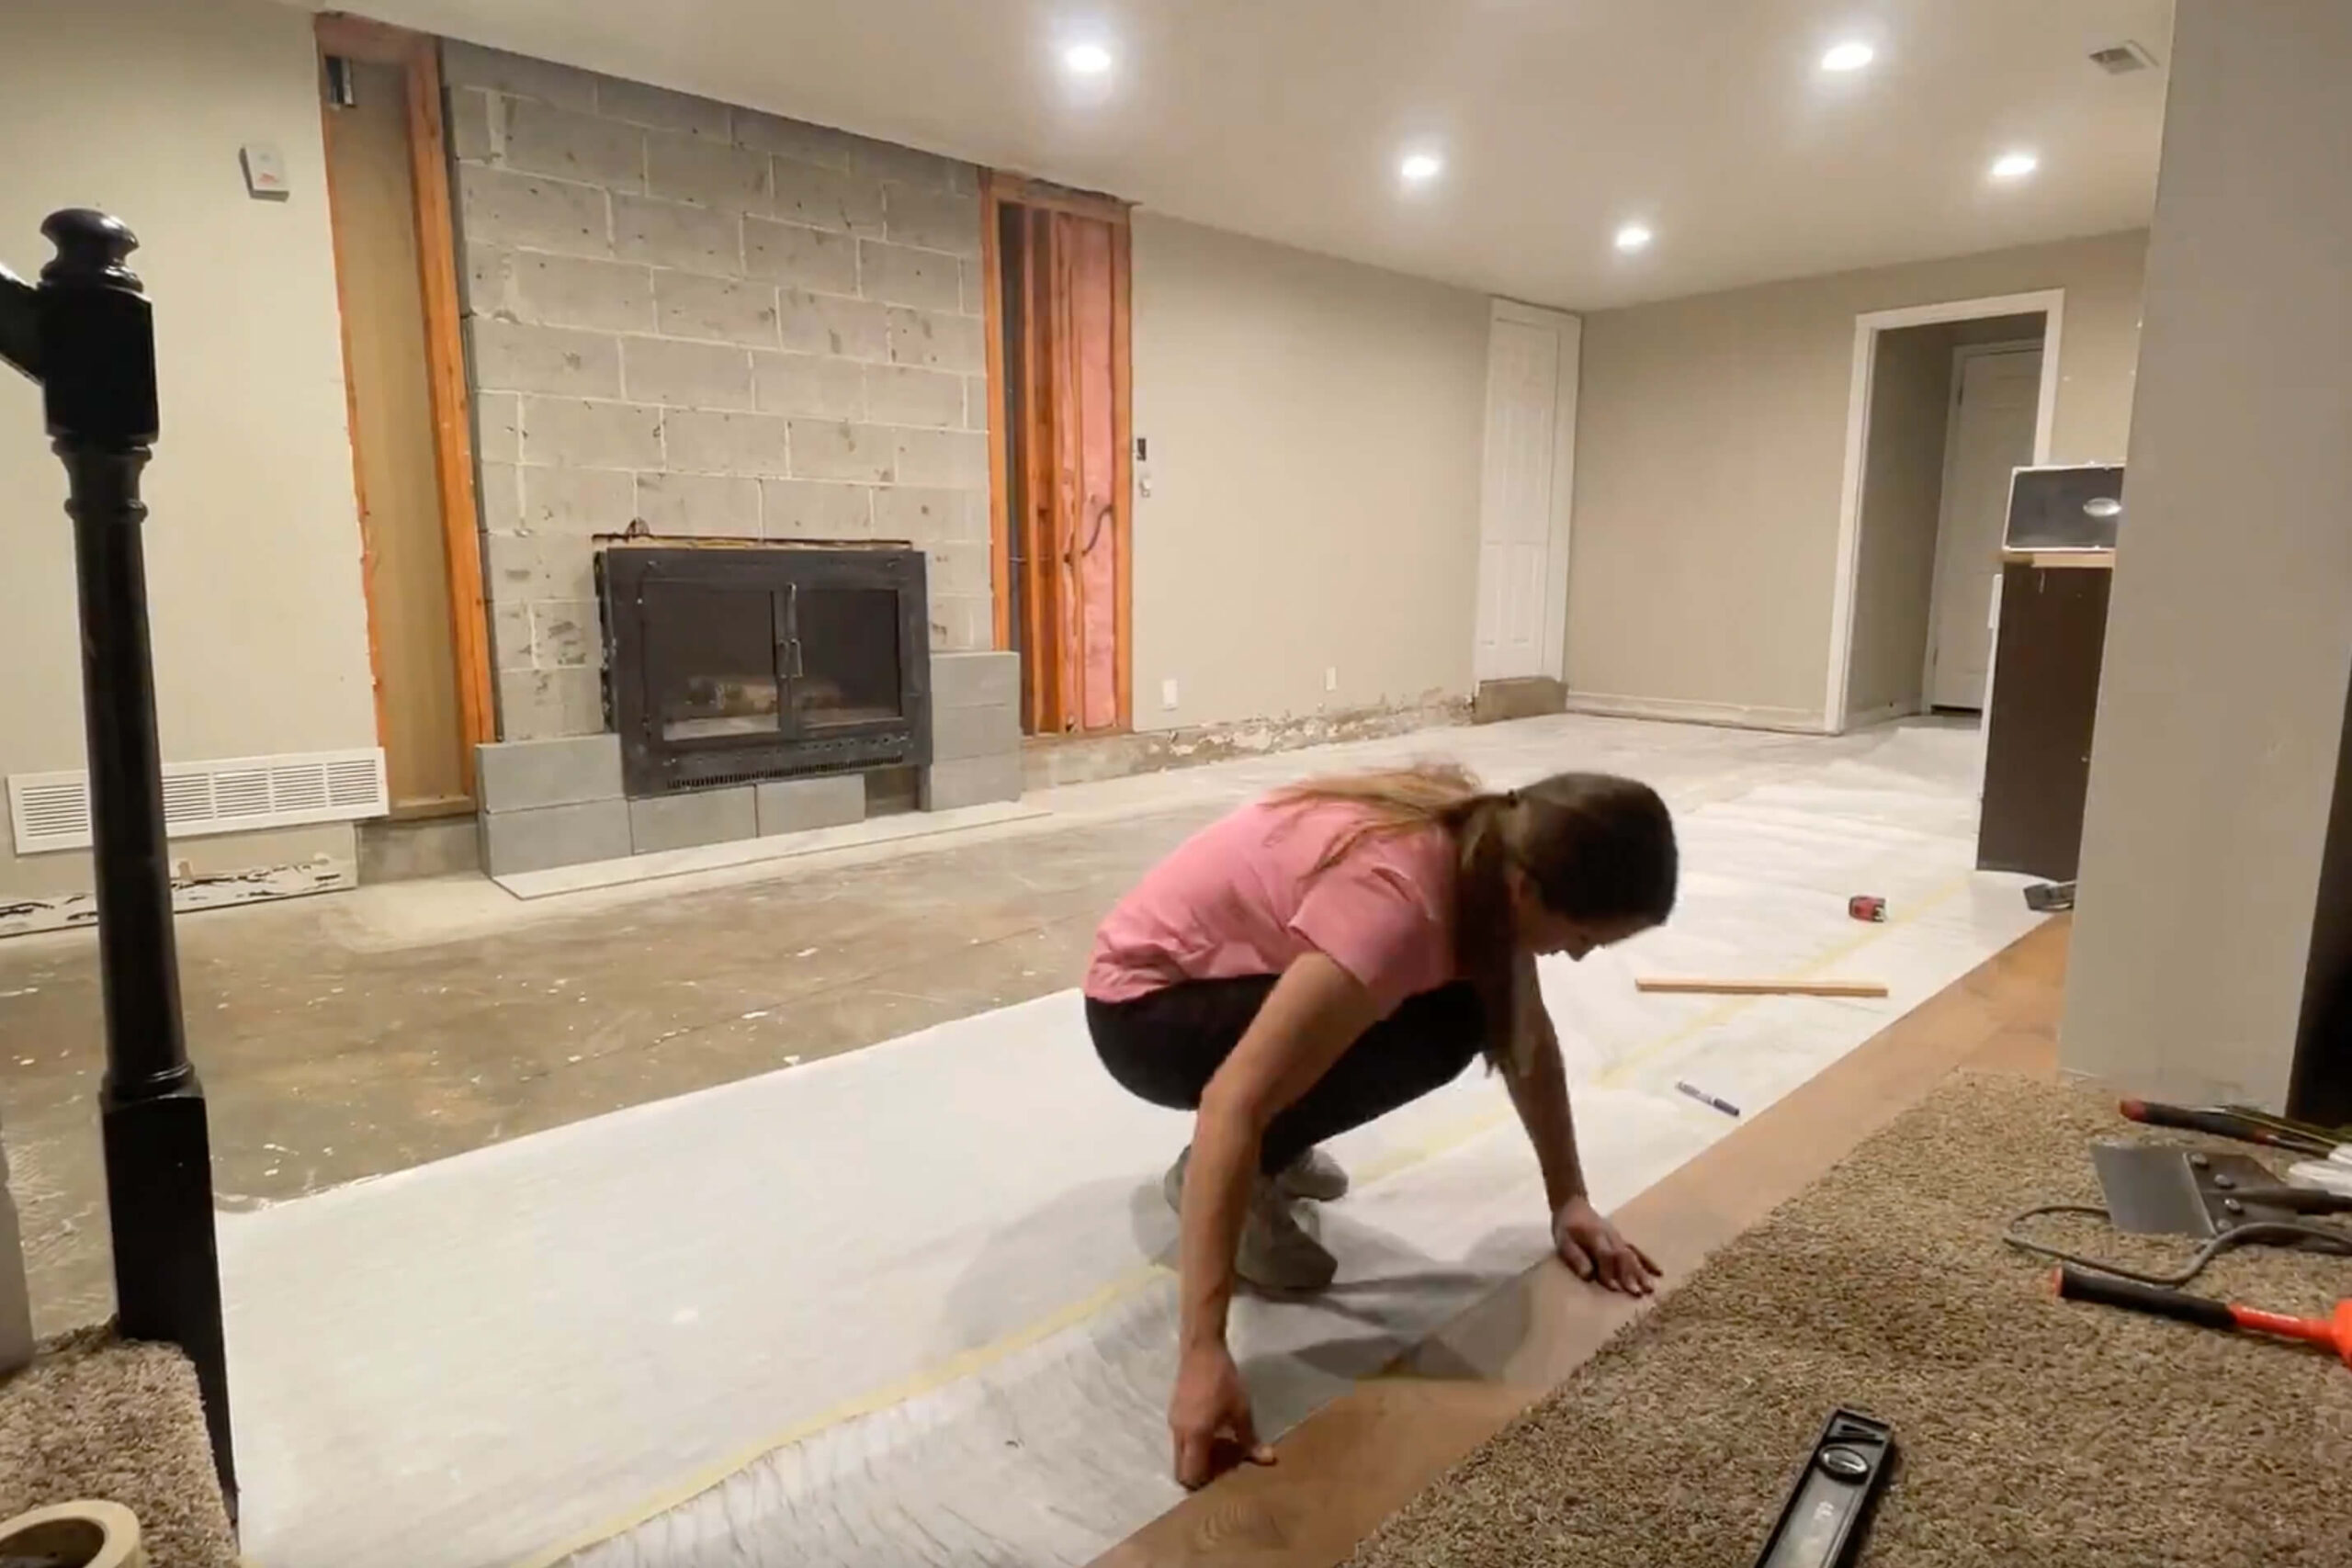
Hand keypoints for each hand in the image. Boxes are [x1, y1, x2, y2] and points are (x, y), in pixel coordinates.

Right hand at [1170, 1340, 1273, 1488]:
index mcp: (1194, 1436)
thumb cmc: (1223, 1381)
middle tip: (1222, 1470)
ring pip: (1181, 1454)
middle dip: (1199, 1475)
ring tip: (1221, 1451)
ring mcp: (1173, 1423)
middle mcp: (1179, 1434)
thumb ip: (1250, 1439)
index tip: (1223, 1480)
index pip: (1190, 1474)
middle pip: (1182, 1468)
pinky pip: (1181, 1441)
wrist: (1202, 1351)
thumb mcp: (1241, 1411)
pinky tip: (1214, 1433)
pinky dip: (1194, 1445)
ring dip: (1198, 1459)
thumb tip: (1268, 1460)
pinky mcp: (1174, 1413)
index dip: (1204, 1484)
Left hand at [1552, 1195, 1659, 1295]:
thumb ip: (1575, 1257)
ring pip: (1633, 1255)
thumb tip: (1588, 1276)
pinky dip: (1648, 1262)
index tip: (1615, 1289)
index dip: (1610, 1271)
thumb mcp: (1563, 1241)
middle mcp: (1611, 1237)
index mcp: (1595, 1236)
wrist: (1573, 1204)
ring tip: (1650, 1288)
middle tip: (1637, 1293)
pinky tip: (1658, 1273)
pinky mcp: (1622, 1240)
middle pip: (1623, 1256)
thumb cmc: (1567, 1227)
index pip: (1606, 1255)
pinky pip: (1637, 1250)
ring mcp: (1619, 1238)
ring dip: (1641, 1272)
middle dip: (1630, 1275)